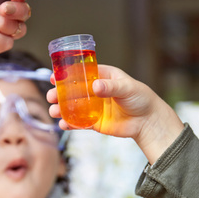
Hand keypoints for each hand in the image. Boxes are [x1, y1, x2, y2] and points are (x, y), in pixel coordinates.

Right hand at [47, 64, 183, 162]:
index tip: (54, 76)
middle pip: (72, 90)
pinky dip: (70, 123)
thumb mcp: (127, 88)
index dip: (66, 74)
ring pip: (72, 107)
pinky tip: (63, 124)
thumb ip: (111, 87)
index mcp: (102, 76)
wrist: (148, 122)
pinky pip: (79, 122)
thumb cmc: (141, 99)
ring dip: (61, 109)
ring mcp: (94, 107)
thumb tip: (95, 86)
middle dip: (59, 94)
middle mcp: (95, 91)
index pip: (81, 73)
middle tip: (51, 96)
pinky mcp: (95, 122)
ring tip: (53, 112)